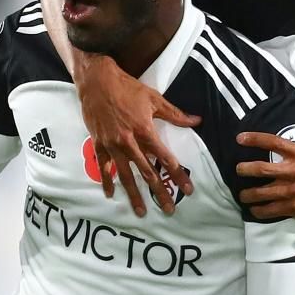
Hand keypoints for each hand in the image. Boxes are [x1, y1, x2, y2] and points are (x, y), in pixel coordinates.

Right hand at [75, 55, 200, 216]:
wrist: (97, 82)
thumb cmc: (127, 88)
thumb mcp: (154, 99)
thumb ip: (175, 114)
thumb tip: (197, 121)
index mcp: (145, 131)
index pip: (165, 158)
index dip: (178, 175)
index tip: (188, 189)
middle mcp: (129, 142)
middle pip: (147, 172)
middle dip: (159, 192)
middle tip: (169, 209)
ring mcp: (113, 145)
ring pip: (126, 175)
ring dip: (134, 194)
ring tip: (141, 212)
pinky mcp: (99, 144)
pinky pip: (104, 166)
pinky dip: (107, 180)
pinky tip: (111, 194)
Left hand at [237, 121, 294, 221]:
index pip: (273, 143)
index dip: (254, 139)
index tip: (240, 139)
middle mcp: (293, 171)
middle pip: (262, 169)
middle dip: (245, 169)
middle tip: (238, 170)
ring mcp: (293, 190)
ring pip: (264, 192)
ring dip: (249, 193)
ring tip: (241, 194)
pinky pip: (273, 209)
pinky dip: (261, 210)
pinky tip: (254, 210)